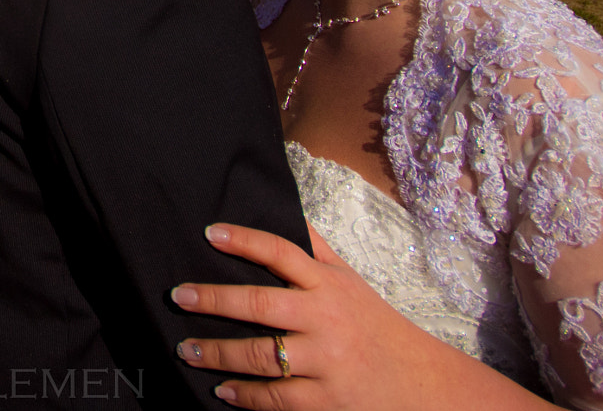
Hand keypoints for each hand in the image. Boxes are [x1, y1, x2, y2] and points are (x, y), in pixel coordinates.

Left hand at [171, 223, 485, 410]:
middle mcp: (326, 320)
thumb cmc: (377, 327)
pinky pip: (276, 398)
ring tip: (187, 349)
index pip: (284, 253)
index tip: (210, 233)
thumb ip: (317, 251)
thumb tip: (286, 211)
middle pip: (261, 304)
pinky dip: (245, 395)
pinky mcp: (325, 400)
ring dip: (218, 354)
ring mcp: (325, 362)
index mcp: (330, 286)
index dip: (246, 240)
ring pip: (262, 355)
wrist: (422, 384)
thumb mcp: (352, 283)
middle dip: (215, 299)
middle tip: (180, 296)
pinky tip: (223, 390)